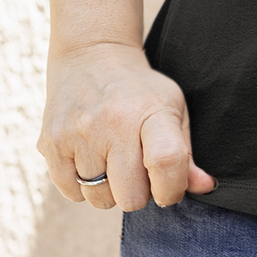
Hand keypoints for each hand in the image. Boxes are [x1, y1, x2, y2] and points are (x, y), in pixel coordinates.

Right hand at [38, 41, 214, 212]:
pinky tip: (89, 158)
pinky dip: (82, 186)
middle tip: (136, 169)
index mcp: (150, 111)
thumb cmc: (140, 90)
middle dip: (138, 193)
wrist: (91, 56)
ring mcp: (77, 133)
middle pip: (131, 197)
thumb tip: (205, 188)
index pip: (167, 162)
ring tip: (111, 158)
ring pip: (100, 199)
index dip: (172, 188)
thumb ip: (186, 153)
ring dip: (109, 189)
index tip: (168, 188)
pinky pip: (71, 193)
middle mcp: (112, 122)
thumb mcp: (171, 108)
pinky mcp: (50, 143)